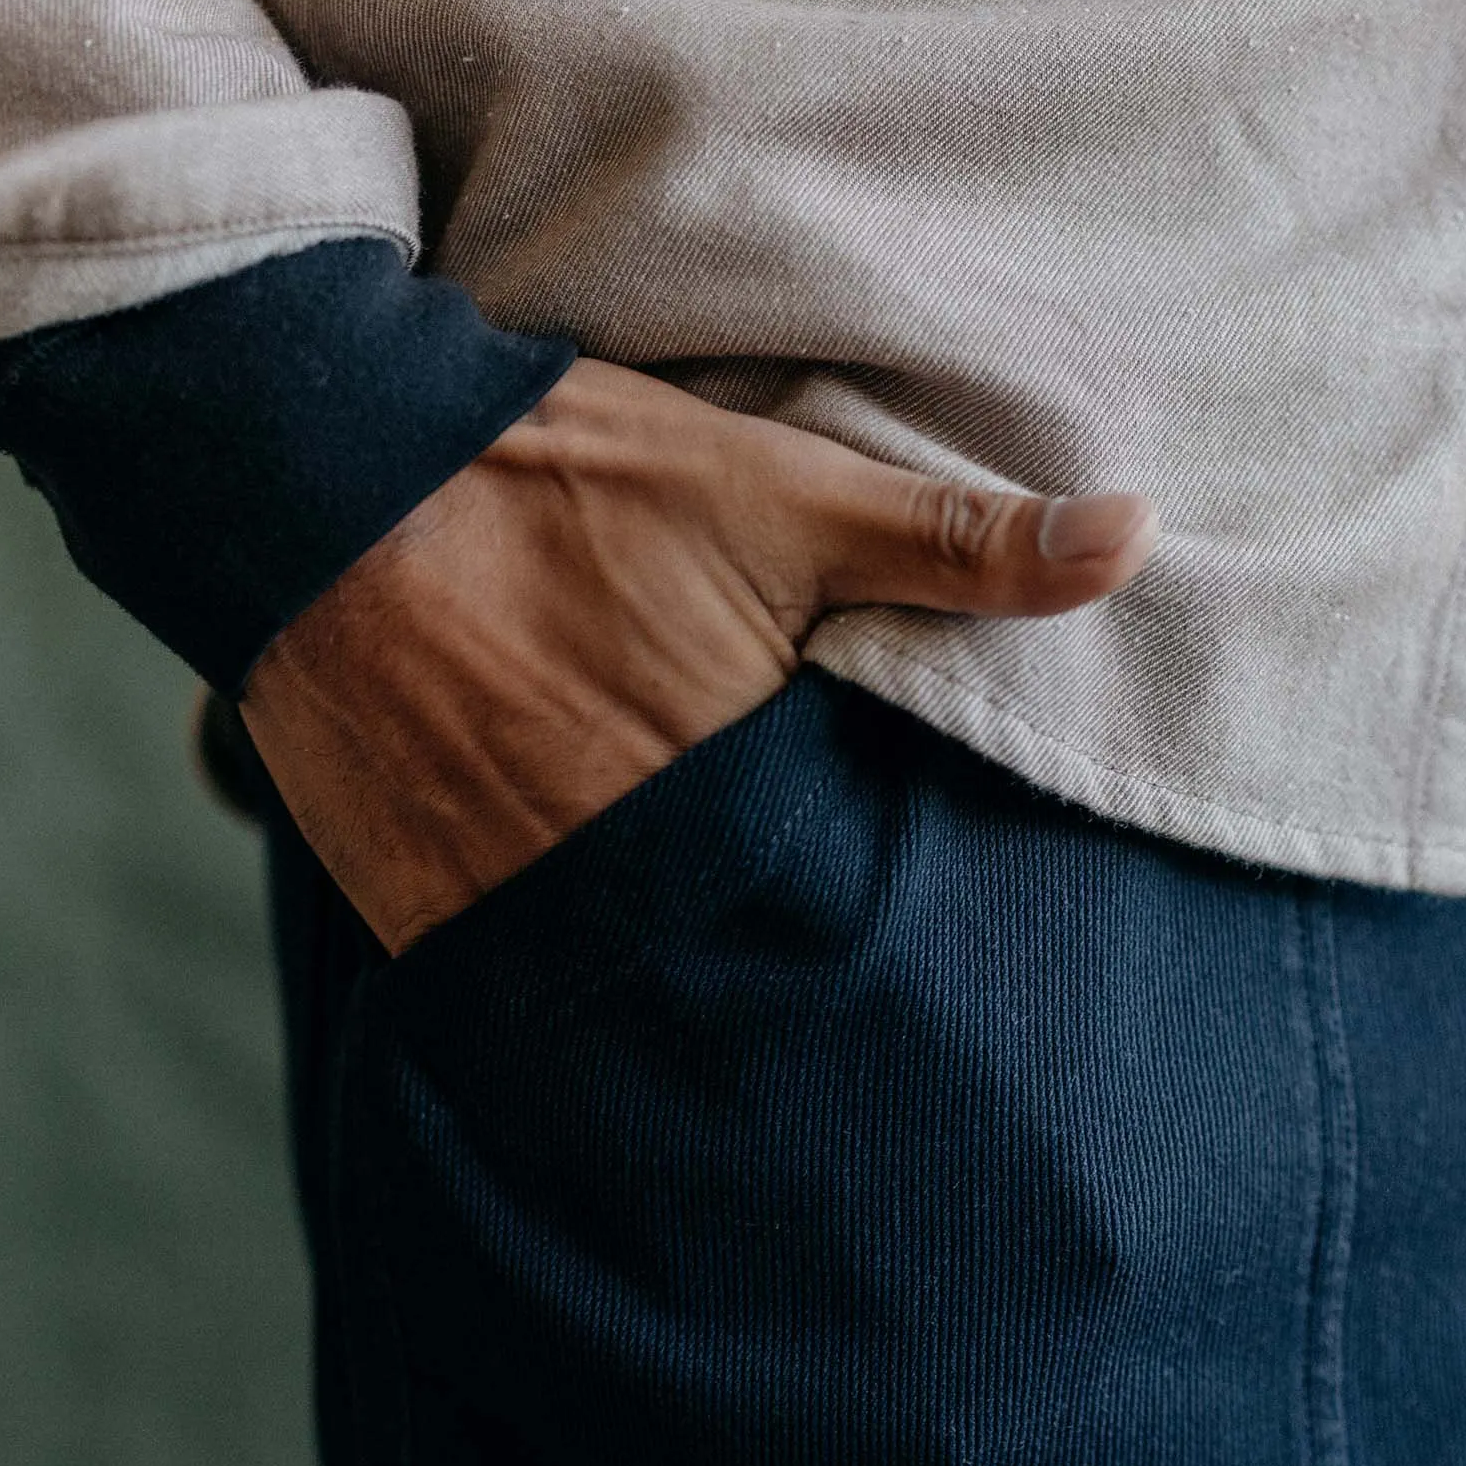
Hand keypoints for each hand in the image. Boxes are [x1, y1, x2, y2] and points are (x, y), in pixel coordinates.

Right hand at [237, 356, 1160, 954]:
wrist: (325, 476)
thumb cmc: (568, 480)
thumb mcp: (783, 496)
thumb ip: (958, 543)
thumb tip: (1141, 538)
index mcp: (730, 788)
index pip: (839, 906)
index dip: (872, 916)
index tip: (906, 936)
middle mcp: (622, 870)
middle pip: (735, 963)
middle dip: (777, 969)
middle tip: (811, 979)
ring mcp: (506, 899)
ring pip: (624, 988)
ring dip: (669, 979)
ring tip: (701, 965)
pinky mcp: (419, 908)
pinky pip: (508, 981)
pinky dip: (554, 977)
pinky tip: (591, 952)